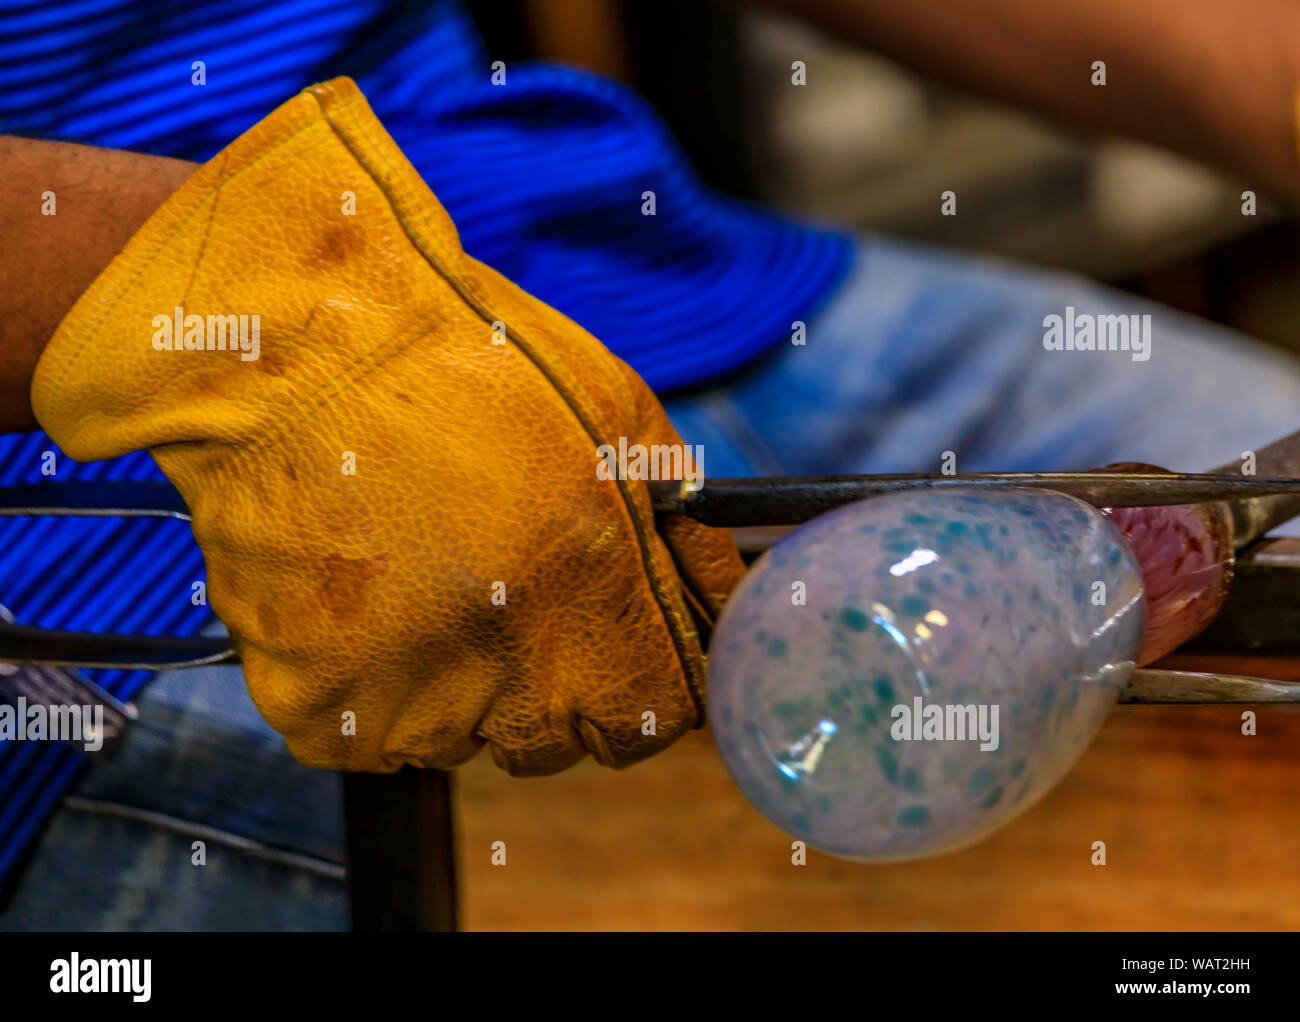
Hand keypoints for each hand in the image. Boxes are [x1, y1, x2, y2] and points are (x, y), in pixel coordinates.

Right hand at [32, 78, 744, 775]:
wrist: (297, 350)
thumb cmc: (470, 368)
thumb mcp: (623, 423)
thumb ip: (688, 540)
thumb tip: (727, 612)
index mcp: (600, 608)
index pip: (658, 718)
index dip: (641, 677)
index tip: (613, 644)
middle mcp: (513, 680)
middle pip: (557, 738)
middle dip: (547, 680)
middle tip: (501, 585)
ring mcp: (410, 708)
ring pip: (461, 737)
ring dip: (455, 681)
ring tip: (418, 573)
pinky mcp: (322, 715)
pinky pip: (373, 732)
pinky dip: (371, 683)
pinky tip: (360, 595)